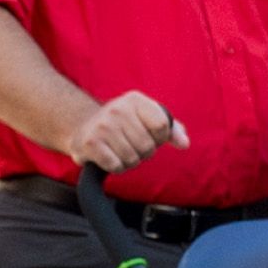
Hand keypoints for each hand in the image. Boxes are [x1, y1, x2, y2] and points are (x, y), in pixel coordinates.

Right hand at [63, 91, 180, 174]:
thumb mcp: (146, 118)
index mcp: (135, 100)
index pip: (162, 126)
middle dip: (142, 152)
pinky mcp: (90, 144)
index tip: (148, 135)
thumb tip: (184, 143)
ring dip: (128, 161)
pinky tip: (108, 157)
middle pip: (148, 146)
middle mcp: (117, 109)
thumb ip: (170, 128)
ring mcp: (102, 126)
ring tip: (118, 150)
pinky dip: (116, 167)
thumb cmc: (121, 124)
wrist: (83, 127)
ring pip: (132, 158)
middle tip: (129, 144)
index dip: (159, 138)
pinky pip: (116, 166)